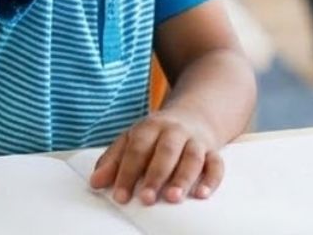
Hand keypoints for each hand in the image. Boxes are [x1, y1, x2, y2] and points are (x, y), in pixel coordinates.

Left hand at [89, 108, 222, 205]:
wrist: (195, 112)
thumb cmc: (157, 134)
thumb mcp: (133, 138)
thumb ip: (113, 160)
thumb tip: (96, 182)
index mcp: (151, 127)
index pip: (138, 148)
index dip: (128, 172)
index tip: (120, 196)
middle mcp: (175, 131)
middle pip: (167, 150)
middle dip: (156, 174)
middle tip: (147, 199)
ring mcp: (195, 140)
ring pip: (192, 156)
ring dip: (184, 177)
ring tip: (173, 197)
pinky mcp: (212, 150)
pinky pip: (216, 162)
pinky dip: (211, 178)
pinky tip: (202, 194)